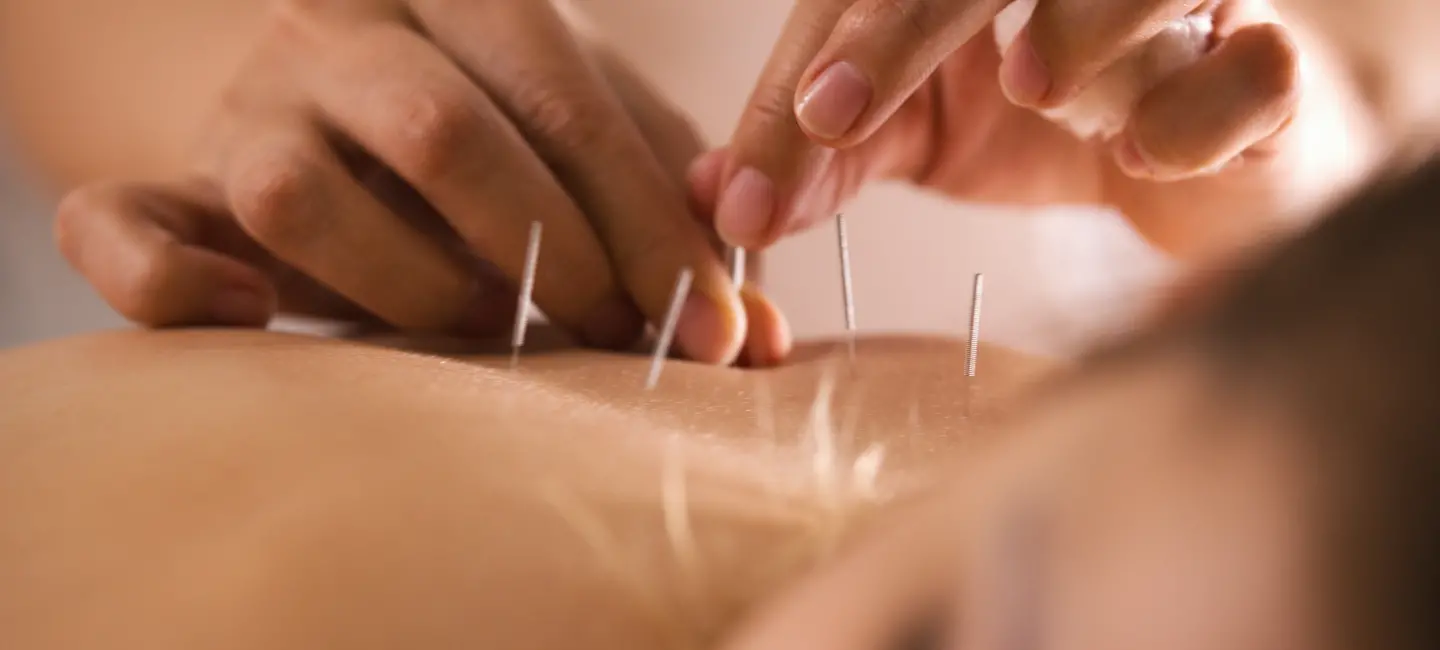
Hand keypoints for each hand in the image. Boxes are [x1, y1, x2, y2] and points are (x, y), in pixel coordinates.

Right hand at [55, 0, 788, 364]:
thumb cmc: (505, 128)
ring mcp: (247, 111)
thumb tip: (761, 334)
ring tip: (479, 327)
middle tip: (611, 333)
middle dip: (548, 252)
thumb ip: (675, 216)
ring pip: (294, 192)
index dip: (648, 226)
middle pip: (437, 131)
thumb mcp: (598, 139)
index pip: (563, 101)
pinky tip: (254, 318)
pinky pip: (122, 230)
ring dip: (408, 288)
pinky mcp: (167, 187)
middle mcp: (342, 35)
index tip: (715, 329)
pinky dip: (172, 285)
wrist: (346, 95)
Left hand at [698, 0, 1375, 259]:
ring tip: (1029, 88)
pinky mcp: (1271, 66)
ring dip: (1079, 25)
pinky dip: (1195, 107)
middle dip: (901, 27)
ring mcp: (1187, 4)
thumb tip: (718, 197)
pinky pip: (1251, 67)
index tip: (762, 168)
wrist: (1201, 178)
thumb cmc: (1051, 134)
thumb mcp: (918, 139)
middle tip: (835, 113)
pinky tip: (1141, 154)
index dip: (816, 63)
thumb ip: (826, 155)